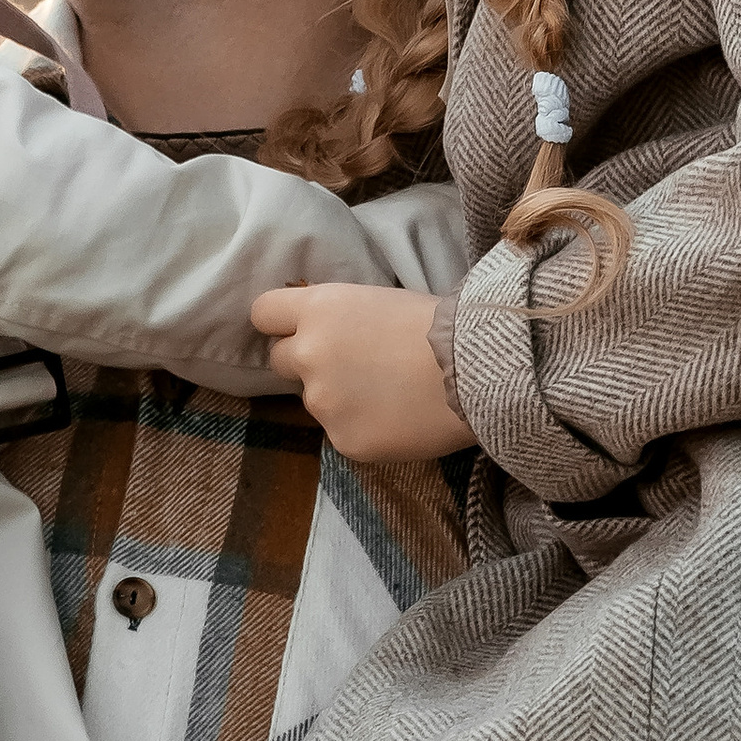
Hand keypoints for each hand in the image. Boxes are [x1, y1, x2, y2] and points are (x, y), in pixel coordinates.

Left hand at [250, 284, 471, 462]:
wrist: (476, 372)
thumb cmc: (440, 326)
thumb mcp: (379, 301)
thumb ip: (340, 318)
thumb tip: (325, 332)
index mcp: (319, 310)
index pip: (263, 313)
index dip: (281, 323)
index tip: (299, 330)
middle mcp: (309, 354)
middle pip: (280, 360)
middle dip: (307, 362)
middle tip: (351, 365)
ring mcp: (323, 402)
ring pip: (315, 400)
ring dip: (339, 397)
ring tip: (389, 393)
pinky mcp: (343, 440)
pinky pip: (343, 432)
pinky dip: (364, 427)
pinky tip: (399, 418)